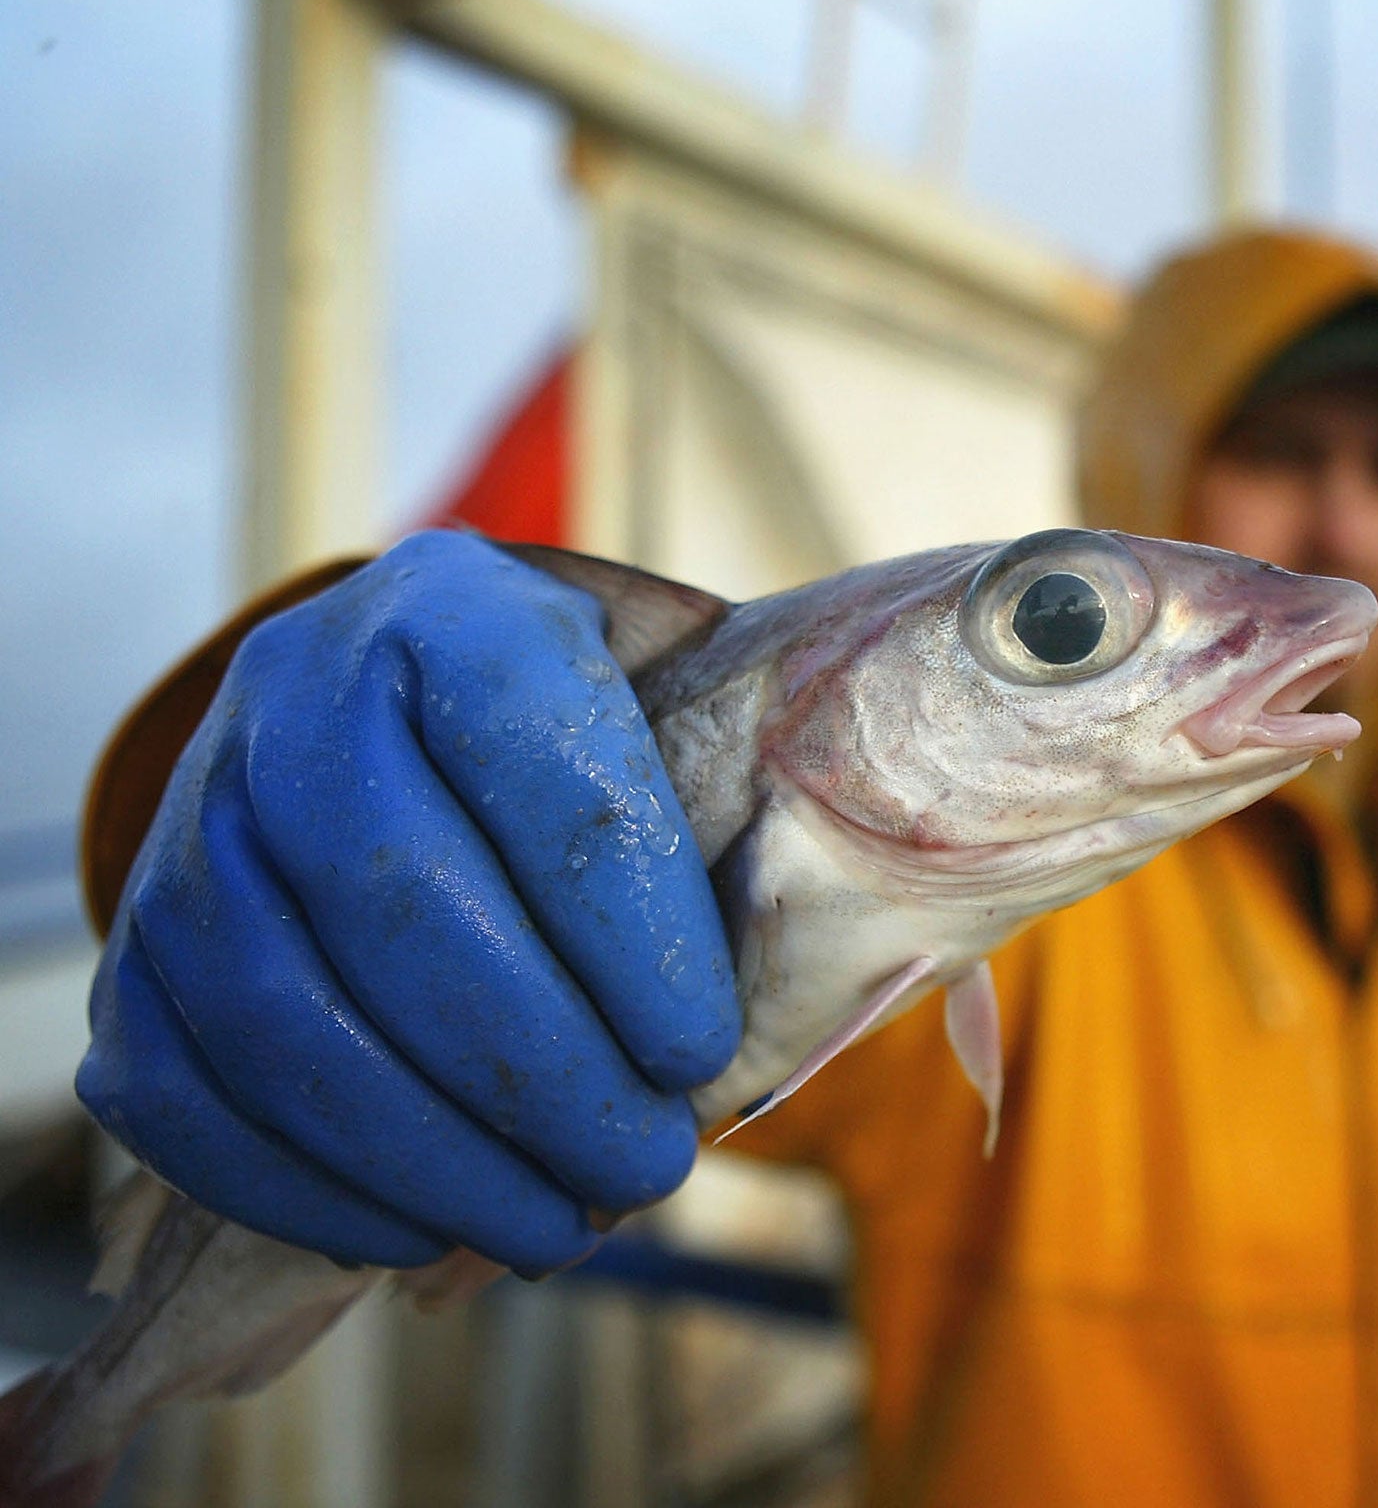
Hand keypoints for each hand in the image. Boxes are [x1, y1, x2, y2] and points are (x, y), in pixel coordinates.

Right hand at [77, 531, 739, 1274]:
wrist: (388, 703)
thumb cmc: (568, 738)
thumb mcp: (660, 711)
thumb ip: (720, 815)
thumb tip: (775, 1013)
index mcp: (459, 614)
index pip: (546, 770)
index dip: (629, 931)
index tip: (699, 1051)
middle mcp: (300, 692)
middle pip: (403, 904)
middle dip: (541, 1071)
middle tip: (644, 1167)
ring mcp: (196, 817)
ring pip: (286, 1015)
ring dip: (434, 1155)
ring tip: (555, 1224)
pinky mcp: (137, 943)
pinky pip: (182, 1093)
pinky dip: (307, 1187)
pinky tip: (419, 1228)